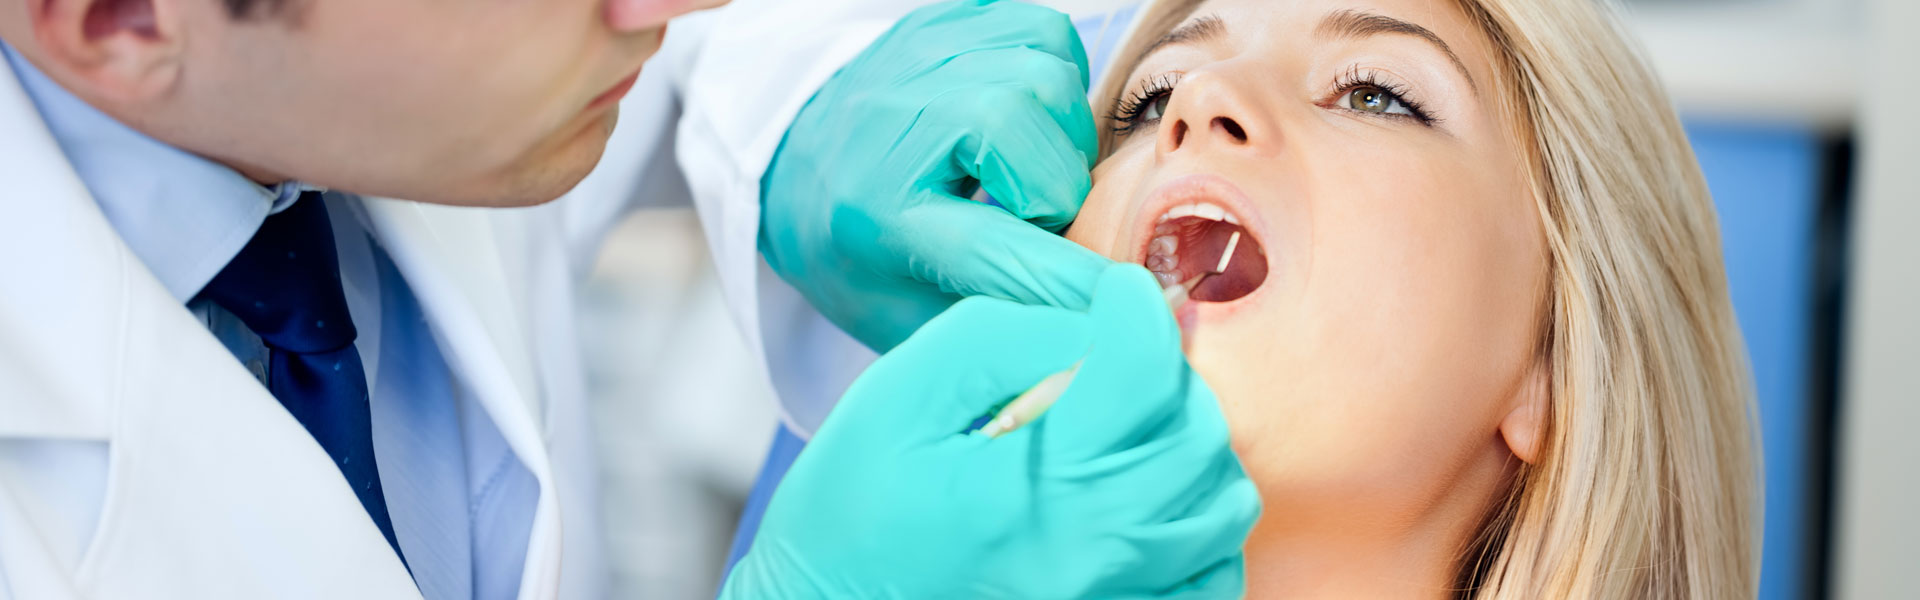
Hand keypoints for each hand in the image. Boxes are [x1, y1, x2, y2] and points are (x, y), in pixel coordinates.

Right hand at [720, 265, 1260, 598]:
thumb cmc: (852, 512)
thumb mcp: (902, 396)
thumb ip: (1008, 341)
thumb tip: (1096, 324)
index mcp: (1033, 484)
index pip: (1144, 369)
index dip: (1136, 312)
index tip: (1116, 301)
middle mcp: (1091, 553)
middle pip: (1198, 436)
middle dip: (1170, 379)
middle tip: (1120, 367)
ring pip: (1221, 509)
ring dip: (1194, 452)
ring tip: (1136, 434)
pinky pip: (1212, 579)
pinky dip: (1201, 529)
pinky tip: (1149, 502)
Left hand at [759, 0, 1110, 351]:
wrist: (795, 164)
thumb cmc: (858, 252)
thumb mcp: (905, 319)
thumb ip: (991, 331)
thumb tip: (1085, 342)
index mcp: (876, 216)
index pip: (987, 248)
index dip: (1062, 278)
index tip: (1121, 304)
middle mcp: (890, 123)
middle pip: (1014, 124)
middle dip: (1058, 186)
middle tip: (1038, 216)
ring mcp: (917, 58)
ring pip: (1044, 73)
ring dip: (1063, 133)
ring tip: (1031, 168)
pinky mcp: (944, 21)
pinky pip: (1045, 34)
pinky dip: (1058, 79)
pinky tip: (1028, 119)